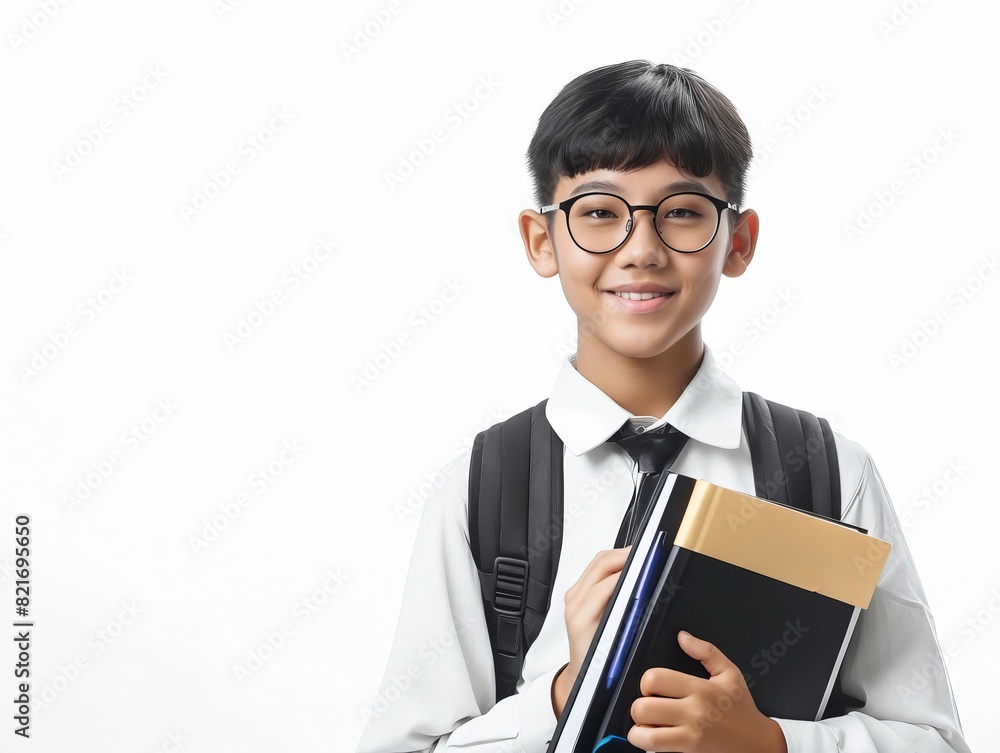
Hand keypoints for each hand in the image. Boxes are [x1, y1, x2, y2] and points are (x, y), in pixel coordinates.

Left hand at [551, 546, 630, 717]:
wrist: (579, 676)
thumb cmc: (597, 666)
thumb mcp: (618, 646)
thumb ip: (629, 620)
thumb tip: (644, 595)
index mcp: (582, 615)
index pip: (607, 581)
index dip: (629, 570)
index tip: (647, 563)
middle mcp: (574, 602)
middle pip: (600, 563)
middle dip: (625, 554)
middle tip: (647, 553)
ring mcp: (573, 596)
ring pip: (597, 562)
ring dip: (619, 556)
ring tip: (640, 557)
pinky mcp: (576, 594)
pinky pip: (594, 569)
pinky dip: (612, 563)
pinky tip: (627, 566)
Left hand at [627, 630, 787, 752]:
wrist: (759, 745)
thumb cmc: (743, 711)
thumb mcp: (730, 674)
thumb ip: (706, 651)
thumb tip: (682, 637)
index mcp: (700, 689)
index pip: (654, 679)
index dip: (646, 682)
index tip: (653, 688)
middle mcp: (694, 712)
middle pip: (642, 707)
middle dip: (639, 707)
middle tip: (648, 707)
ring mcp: (691, 736)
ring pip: (644, 733)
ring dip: (639, 729)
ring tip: (648, 725)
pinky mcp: (689, 752)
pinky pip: (655, 749)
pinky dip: (649, 744)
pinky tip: (658, 738)